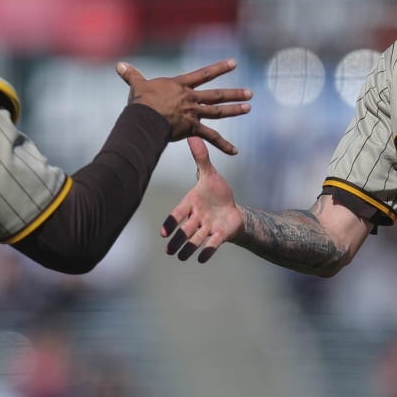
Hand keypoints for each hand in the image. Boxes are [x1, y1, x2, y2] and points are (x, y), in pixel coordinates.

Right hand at [116, 59, 251, 155]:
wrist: (144, 118)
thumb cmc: (140, 102)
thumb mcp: (137, 85)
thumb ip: (131, 75)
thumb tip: (119, 65)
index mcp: (181, 86)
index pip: (204, 74)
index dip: (219, 68)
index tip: (234, 63)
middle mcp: (191, 98)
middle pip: (216, 95)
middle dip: (234, 93)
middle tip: (250, 93)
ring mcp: (193, 113)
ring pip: (218, 111)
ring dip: (234, 110)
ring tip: (248, 108)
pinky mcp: (192, 128)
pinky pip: (211, 137)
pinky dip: (223, 145)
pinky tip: (235, 151)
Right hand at [160, 137, 243, 262]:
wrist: (233, 210)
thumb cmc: (217, 193)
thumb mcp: (210, 174)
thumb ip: (201, 159)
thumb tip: (192, 136)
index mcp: (192, 204)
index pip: (178, 214)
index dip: (171, 222)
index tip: (163, 232)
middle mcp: (198, 218)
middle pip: (186, 230)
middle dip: (178, 240)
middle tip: (169, 250)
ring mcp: (208, 228)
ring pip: (196, 240)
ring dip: (189, 248)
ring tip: (181, 257)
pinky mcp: (220, 235)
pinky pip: (212, 244)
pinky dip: (207, 251)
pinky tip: (202, 259)